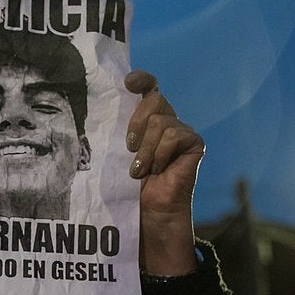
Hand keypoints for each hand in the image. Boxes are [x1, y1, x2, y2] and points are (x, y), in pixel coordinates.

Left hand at [124, 70, 204, 274]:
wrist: (149, 216)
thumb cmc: (128, 189)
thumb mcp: (116, 154)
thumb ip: (116, 130)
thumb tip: (99, 106)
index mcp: (146, 121)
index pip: (147, 87)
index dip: (141, 79)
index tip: (128, 83)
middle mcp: (166, 122)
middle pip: (154, 99)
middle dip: (137, 122)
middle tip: (130, 148)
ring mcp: (181, 133)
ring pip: (161, 120)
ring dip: (146, 148)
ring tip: (141, 170)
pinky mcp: (194, 144)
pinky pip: (174, 134)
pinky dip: (161, 153)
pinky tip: (158, 170)